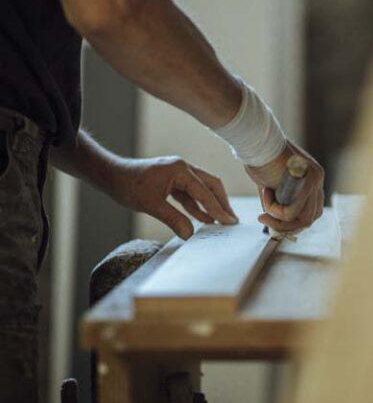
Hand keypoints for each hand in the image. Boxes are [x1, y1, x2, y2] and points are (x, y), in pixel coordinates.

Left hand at [106, 156, 237, 238]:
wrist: (111, 175)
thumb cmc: (128, 186)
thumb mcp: (151, 205)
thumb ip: (173, 219)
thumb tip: (190, 234)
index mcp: (180, 170)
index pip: (204, 192)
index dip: (218, 208)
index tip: (229, 221)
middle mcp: (183, 168)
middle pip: (210, 185)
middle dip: (221, 203)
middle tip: (231, 219)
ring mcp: (178, 173)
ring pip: (201, 189)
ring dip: (210, 204)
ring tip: (221, 220)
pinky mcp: (173, 180)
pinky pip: (190, 193)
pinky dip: (197, 205)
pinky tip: (203, 218)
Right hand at [245, 141, 323, 231]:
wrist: (257, 141)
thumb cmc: (260, 160)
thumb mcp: (273, 187)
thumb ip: (279, 203)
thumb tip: (276, 224)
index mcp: (313, 179)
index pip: (311, 211)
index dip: (291, 221)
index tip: (270, 218)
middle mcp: (318, 179)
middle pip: (310, 218)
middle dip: (285, 225)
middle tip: (264, 219)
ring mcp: (315, 180)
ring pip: (302, 218)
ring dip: (278, 217)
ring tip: (264, 198)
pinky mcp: (306, 181)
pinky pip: (292, 211)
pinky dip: (274, 209)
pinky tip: (266, 190)